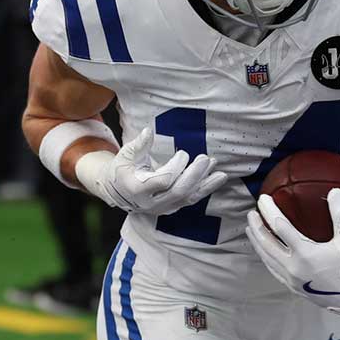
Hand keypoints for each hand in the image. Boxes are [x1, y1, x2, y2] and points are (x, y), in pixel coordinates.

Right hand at [78, 127, 227, 214]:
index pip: (162, 181)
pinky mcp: (172, 207)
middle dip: (194, 175)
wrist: (119, 191)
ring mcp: (163, 207)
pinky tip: (218, 178)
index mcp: (138, 188)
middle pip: (178, 191)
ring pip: (188, 197)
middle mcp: (151, 202)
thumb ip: (139, 145)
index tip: (183, 154)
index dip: (176, 168)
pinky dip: (206, 188)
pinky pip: (191, 199)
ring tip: (219, 170)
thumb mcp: (126, 155)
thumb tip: (149, 131)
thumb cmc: (123, 169)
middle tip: (206, 158)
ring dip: (205, 183)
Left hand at [245, 189, 339, 322]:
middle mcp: (294, 267)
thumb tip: (335, 191)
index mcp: (306, 254)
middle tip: (251, 213)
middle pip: (266, 243)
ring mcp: (291, 278)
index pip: (281, 227)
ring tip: (251, 229)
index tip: (263, 199)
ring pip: (266, 257)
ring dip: (257, 241)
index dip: (270, 211)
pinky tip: (263, 250)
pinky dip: (265, 256)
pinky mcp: (291, 286)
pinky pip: (272, 268)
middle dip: (256, 226)